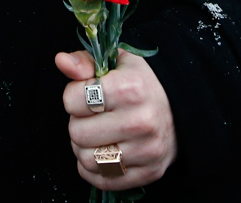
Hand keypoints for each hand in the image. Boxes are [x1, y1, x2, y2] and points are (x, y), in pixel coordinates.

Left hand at [57, 48, 177, 190]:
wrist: (180, 112)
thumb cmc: (141, 85)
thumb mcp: (117, 63)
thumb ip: (85, 62)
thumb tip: (61, 60)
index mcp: (130, 88)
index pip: (72, 100)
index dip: (73, 96)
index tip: (86, 94)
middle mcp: (140, 121)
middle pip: (76, 133)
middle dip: (78, 123)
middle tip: (93, 117)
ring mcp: (146, 151)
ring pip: (87, 160)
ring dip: (85, 148)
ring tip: (99, 135)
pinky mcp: (148, 174)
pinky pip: (101, 180)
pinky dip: (95, 169)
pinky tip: (105, 153)